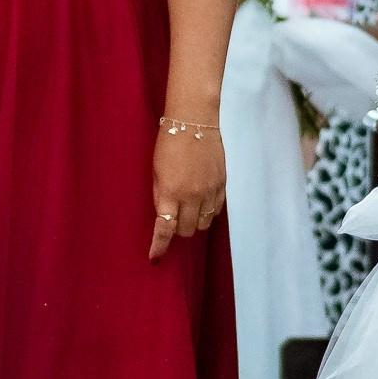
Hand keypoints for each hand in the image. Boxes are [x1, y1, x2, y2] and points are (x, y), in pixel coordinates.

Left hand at [151, 118, 225, 260]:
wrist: (194, 121)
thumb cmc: (168, 142)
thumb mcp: (156, 170)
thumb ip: (161, 195)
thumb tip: (163, 215)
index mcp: (171, 192)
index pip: (165, 229)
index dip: (159, 246)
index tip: (154, 257)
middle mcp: (193, 196)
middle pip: (186, 230)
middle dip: (177, 229)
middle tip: (172, 218)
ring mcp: (210, 191)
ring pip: (204, 224)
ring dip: (194, 222)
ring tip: (187, 208)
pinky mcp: (222, 185)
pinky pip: (216, 210)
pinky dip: (207, 211)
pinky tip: (201, 201)